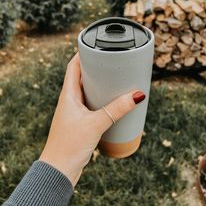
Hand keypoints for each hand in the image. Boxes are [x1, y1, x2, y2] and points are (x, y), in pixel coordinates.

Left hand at [39, 52, 145, 185]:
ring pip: (87, 92)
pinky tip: (111, 103)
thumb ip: (117, 110)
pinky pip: (91, 105)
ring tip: (114, 81)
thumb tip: (137, 95)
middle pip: (81, 77)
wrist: (59, 169)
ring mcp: (74, 111)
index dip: (82, 55)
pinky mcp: (80, 122)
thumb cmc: (70, 145)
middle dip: (95, 69)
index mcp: (68, 95)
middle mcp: (70, 100)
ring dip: (99, 86)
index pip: (73, 67)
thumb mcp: (96, 123)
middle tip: (111, 64)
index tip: (95, 46)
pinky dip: (101, 100)